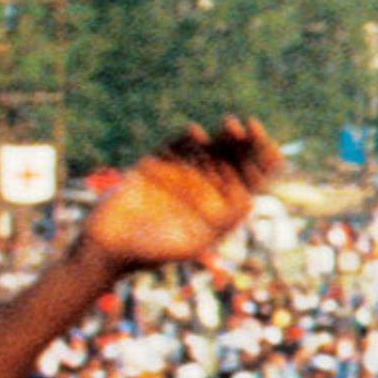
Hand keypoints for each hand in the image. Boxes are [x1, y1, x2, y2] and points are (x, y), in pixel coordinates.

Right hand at [81, 120, 281, 275]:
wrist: (108, 247)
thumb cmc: (153, 252)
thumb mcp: (194, 243)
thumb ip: (221, 223)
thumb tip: (249, 200)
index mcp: (220, 209)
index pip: (251, 180)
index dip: (263, 163)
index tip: (269, 148)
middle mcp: (205, 190)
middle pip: (234, 159)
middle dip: (245, 144)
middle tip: (248, 129)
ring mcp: (181, 175)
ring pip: (210, 149)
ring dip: (222, 137)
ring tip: (232, 125)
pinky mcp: (158, 165)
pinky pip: (178, 146)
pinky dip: (189, 138)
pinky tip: (196, 133)